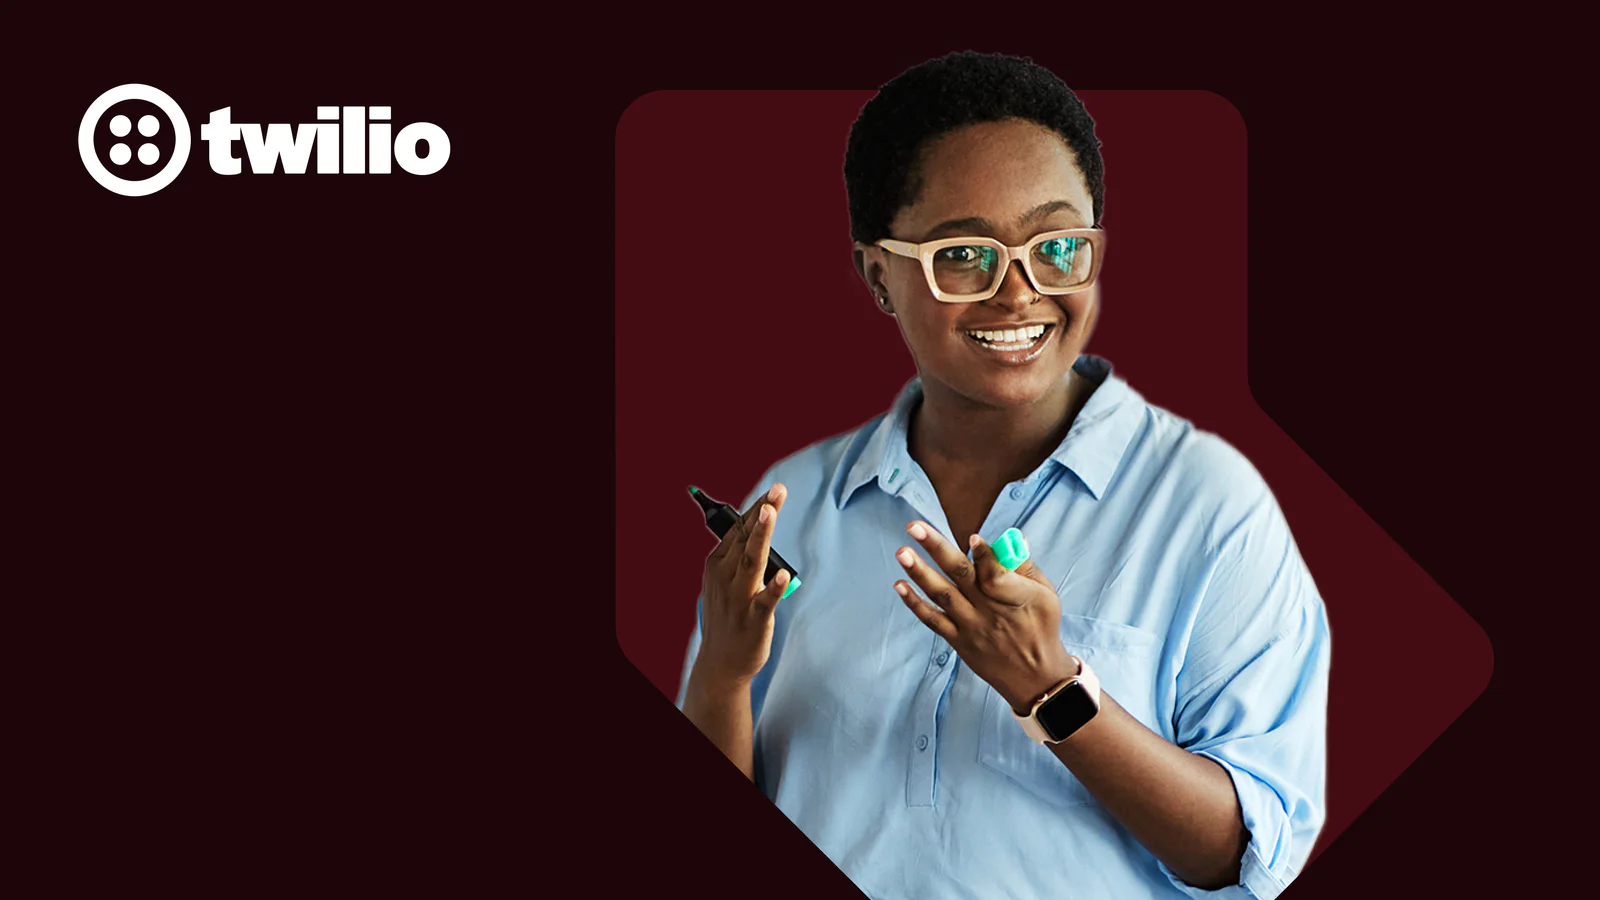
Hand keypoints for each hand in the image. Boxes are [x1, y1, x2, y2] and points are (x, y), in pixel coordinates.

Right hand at [696, 483, 791, 684]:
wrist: (720, 664)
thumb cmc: (728, 617)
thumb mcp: (724, 581)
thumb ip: (737, 555)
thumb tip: (756, 524)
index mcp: (717, 565)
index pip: (738, 530)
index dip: (757, 509)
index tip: (774, 490)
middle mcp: (725, 578)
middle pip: (745, 539)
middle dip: (761, 513)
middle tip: (777, 490)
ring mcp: (738, 599)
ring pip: (752, 562)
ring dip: (761, 536)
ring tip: (770, 514)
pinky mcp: (753, 621)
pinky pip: (764, 601)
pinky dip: (773, 587)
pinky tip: (783, 576)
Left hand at [893, 523, 1077, 713]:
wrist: (1035, 677)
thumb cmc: (1041, 628)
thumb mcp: (1046, 595)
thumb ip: (1025, 567)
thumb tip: (1010, 538)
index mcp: (1014, 595)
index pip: (996, 573)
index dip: (984, 556)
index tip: (972, 537)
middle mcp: (989, 609)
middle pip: (960, 574)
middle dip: (936, 547)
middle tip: (915, 527)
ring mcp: (971, 625)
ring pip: (942, 594)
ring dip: (919, 572)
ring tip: (902, 552)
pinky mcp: (958, 640)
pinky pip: (934, 620)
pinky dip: (915, 603)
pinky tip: (899, 585)